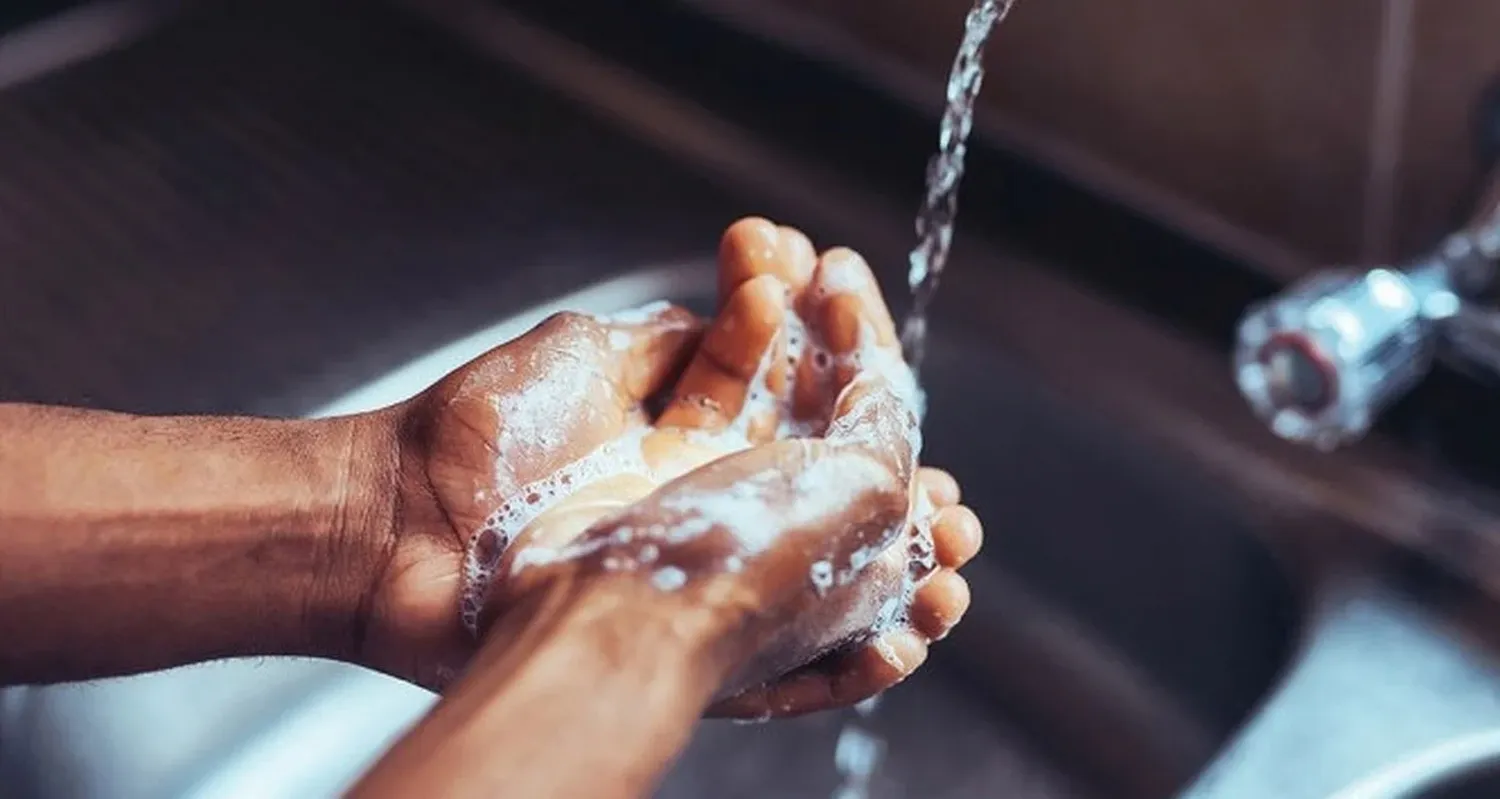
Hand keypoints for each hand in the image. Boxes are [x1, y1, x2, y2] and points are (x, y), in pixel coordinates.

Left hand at [355, 218, 981, 715]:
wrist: (395, 522)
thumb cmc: (478, 431)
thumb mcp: (587, 350)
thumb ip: (671, 341)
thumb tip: (745, 311)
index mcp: (685, 431)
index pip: (791, 400)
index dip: (843, 370)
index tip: (879, 353)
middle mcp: (699, 501)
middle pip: (824, 495)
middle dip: (897, 489)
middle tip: (948, 489)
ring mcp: (692, 572)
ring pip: (822, 577)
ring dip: (897, 565)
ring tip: (953, 544)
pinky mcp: (678, 642)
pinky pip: (786, 662)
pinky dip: (851, 652)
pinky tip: (906, 632)